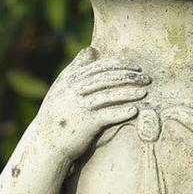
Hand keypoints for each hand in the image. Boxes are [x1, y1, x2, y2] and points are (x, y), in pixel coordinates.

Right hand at [30, 55, 150, 162]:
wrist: (45, 144)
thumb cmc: (57, 115)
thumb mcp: (61, 88)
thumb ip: (76, 68)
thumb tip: (91, 50)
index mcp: (69, 80)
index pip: (99, 67)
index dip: (120, 65)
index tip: (136, 66)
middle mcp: (73, 91)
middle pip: (106, 78)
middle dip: (128, 77)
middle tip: (146, 78)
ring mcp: (79, 106)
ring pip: (109, 95)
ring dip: (129, 93)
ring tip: (144, 92)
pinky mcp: (85, 123)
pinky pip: (107, 115)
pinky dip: (122, 112)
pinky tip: (135, 110)